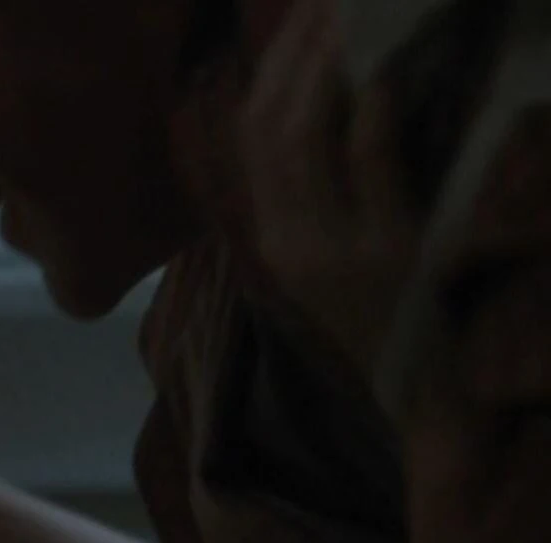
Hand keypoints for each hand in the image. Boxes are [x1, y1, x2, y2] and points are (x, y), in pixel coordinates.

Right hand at [237, 0, 418, 374]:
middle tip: (319, 8)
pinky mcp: (385, 251)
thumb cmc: (379, 312)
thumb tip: (326, 113)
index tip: (293, 25)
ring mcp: (334, 247)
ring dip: (324, 73)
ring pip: (303, 143)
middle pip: (268, 133)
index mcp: (274, 240)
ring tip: (347, 24)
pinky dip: (370, 115)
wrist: (411, 383)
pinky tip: (384, 78)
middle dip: (291, 60)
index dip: (269, 75)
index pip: (252, 143)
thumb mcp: (332, 257)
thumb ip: (315, 198)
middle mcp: (291, 241)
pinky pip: (367, 168)